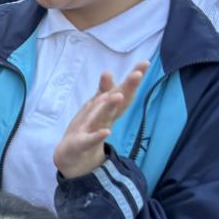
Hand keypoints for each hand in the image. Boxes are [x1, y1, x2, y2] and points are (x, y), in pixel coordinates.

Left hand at [53, 62, 148, 179]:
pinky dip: (97, 136)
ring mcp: (94, 131)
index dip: (133, 78)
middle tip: (137, 73)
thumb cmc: (89, 128)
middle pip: (118, 103)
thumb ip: (103, 91)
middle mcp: (106, 118)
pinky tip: (106, 132)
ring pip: (104, 117)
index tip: (146, 62)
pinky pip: (90, 140)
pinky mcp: (82, 144)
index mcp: (108, 109)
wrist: (73, 156)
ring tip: (117, 96)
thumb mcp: (95, 107)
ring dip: (110, 107)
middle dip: (127, 88)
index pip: (123, 92)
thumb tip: (108, 72)